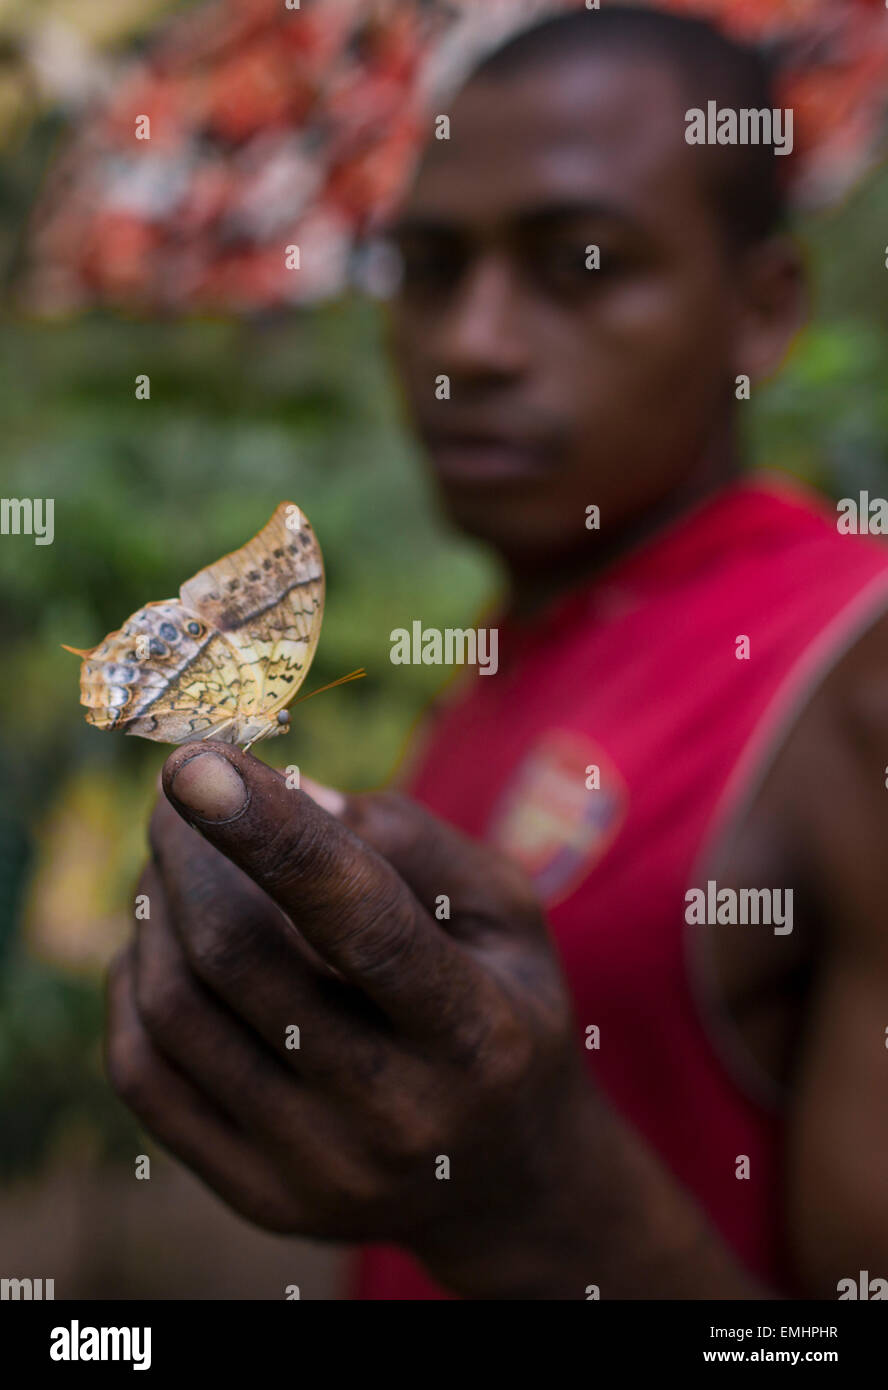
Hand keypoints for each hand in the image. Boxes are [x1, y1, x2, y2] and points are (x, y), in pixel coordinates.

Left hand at [105, 744, 598, 1295]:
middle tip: (177, 786)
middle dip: (187, 847)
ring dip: (156, 906)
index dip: (273, 833)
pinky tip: (162, 945)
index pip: (362, 922)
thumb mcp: (506, 910)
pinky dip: (135, 984)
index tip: (194, 758)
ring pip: (176, 1010)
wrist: (504, 1180)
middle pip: (239, 956)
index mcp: (477, 1034)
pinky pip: (144, 1076)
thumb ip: (412, 839)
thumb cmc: (506, 1008)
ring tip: (176, 862)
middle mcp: (397, 1116)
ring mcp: (318, 1171)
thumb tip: (289, 792)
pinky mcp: (257, 1198)